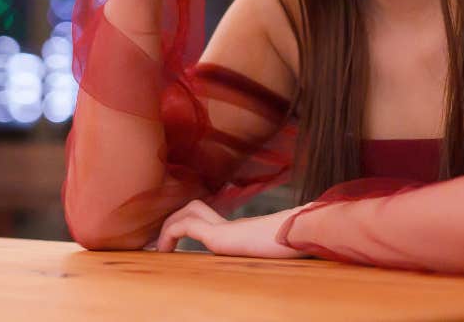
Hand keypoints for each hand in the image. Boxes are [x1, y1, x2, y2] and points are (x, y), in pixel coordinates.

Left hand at [152, 199, 309, 258]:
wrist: (303, 235)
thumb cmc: (297, 246)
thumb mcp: (281, 253)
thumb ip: (274, 251)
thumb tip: (283, 256)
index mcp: (242, 231)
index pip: (210, 218)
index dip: (191, 223)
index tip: (177, 244)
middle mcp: (231, 225)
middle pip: (196, 208)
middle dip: (175, 220)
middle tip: (162, 243)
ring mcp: (225, 227)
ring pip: (188, 212)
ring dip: (169, 226)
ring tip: (160, 248)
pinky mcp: (220, 235)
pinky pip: (185, 226)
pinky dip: (170, 234)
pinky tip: (165, 251)